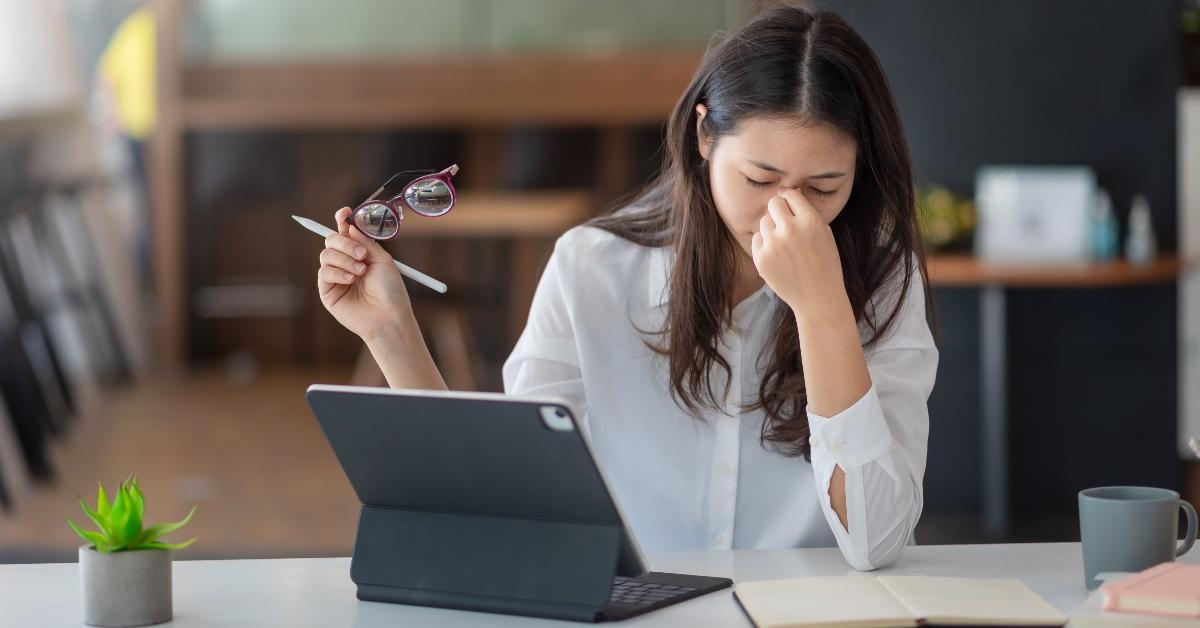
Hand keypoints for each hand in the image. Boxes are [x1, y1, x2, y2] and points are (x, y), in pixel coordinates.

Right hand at [317, 207, 413, 341]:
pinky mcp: (327, 291)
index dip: (342, 220)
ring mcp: (335, 276)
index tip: (345, 212)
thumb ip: (365, 241)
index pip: (345, 232)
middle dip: (344, 242)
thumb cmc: (390, 290)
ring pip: (326, 254)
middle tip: (362, 254)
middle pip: (331, 239)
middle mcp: (346, 263)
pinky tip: (351, 280)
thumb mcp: (382, 260)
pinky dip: (338, 272)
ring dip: (345, 260)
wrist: (388, 316)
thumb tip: (349, 224)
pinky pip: (324, 272)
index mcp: (360, 253)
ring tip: (361, 272)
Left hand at [750, 189, 846, 312]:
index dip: (789, 198)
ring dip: (772, 228)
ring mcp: (774, 244)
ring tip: (784, 244)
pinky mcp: (761, 258)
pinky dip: (764, 243)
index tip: (788, 204)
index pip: (790, 195)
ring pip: (764, 221)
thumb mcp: (826, 235)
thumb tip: (789, 195)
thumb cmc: (825, 265)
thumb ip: (808, 215)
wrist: (818, 298)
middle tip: (785, 223)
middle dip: (778, 211)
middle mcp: (791, 230)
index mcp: (811, 221)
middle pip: (773, 204)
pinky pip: (756, 238)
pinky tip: (777, 254)